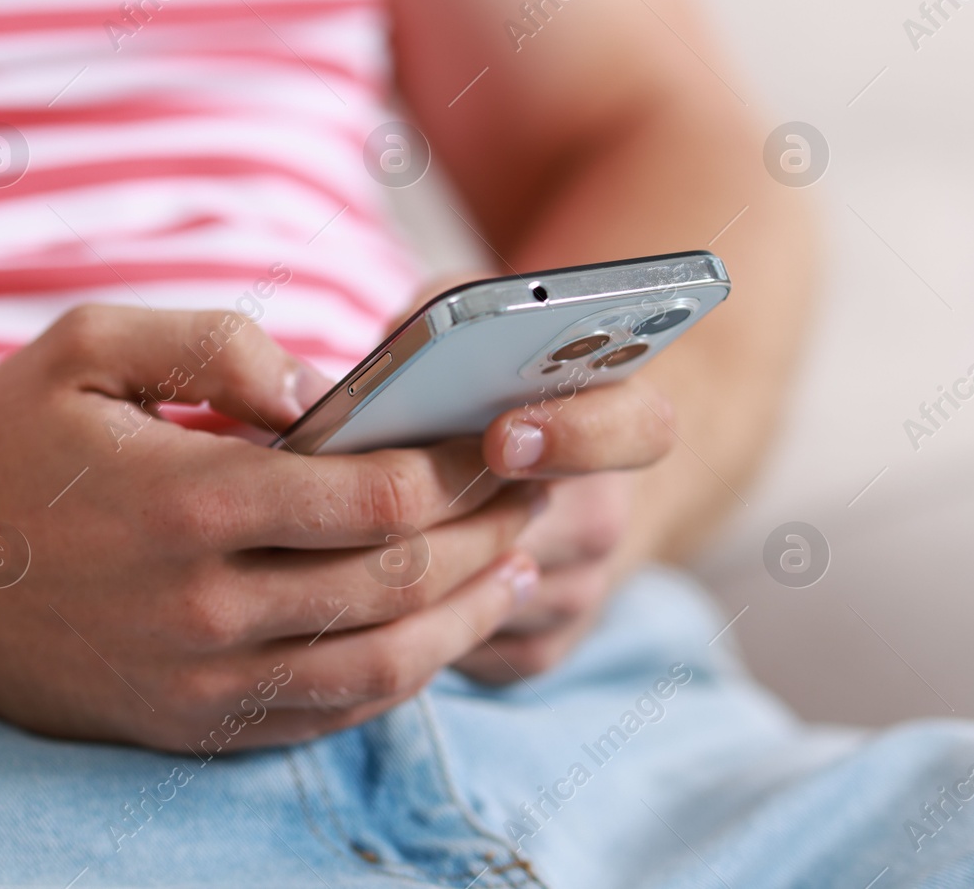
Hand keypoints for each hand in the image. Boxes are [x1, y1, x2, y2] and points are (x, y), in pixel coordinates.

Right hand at [0, 305, 541, 750]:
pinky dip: (396, 679)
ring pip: (378, 667)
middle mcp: (201, 602)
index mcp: (186, 498)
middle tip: (534, 496)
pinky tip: (431, 636)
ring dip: (463, 618)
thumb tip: (322, 386)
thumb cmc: (4, 448)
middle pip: (397, 583)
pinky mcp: (187, 724)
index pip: (374, 499)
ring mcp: (197, 678)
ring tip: (511, 568)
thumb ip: (214, 341)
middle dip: (486, 537)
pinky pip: (323, 716)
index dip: (457, 471)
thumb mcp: (86, 345)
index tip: (496, 437)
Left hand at [385, 274, 676, 682]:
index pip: (639, 427)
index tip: (505, 437)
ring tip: (333, 527)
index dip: (577, 434)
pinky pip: (463, 643)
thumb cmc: (490, 379)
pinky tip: (355, 576)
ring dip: (410, 561)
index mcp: (622, 421)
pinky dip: (405, 609)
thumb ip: (441, 325)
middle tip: (366, 490)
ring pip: (482, 591)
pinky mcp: (536, 651)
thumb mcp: (474, 322)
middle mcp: (608, 515)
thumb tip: (359, 383)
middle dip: (445, 510)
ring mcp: (577, 591)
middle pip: (536, 526)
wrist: (545, 466)